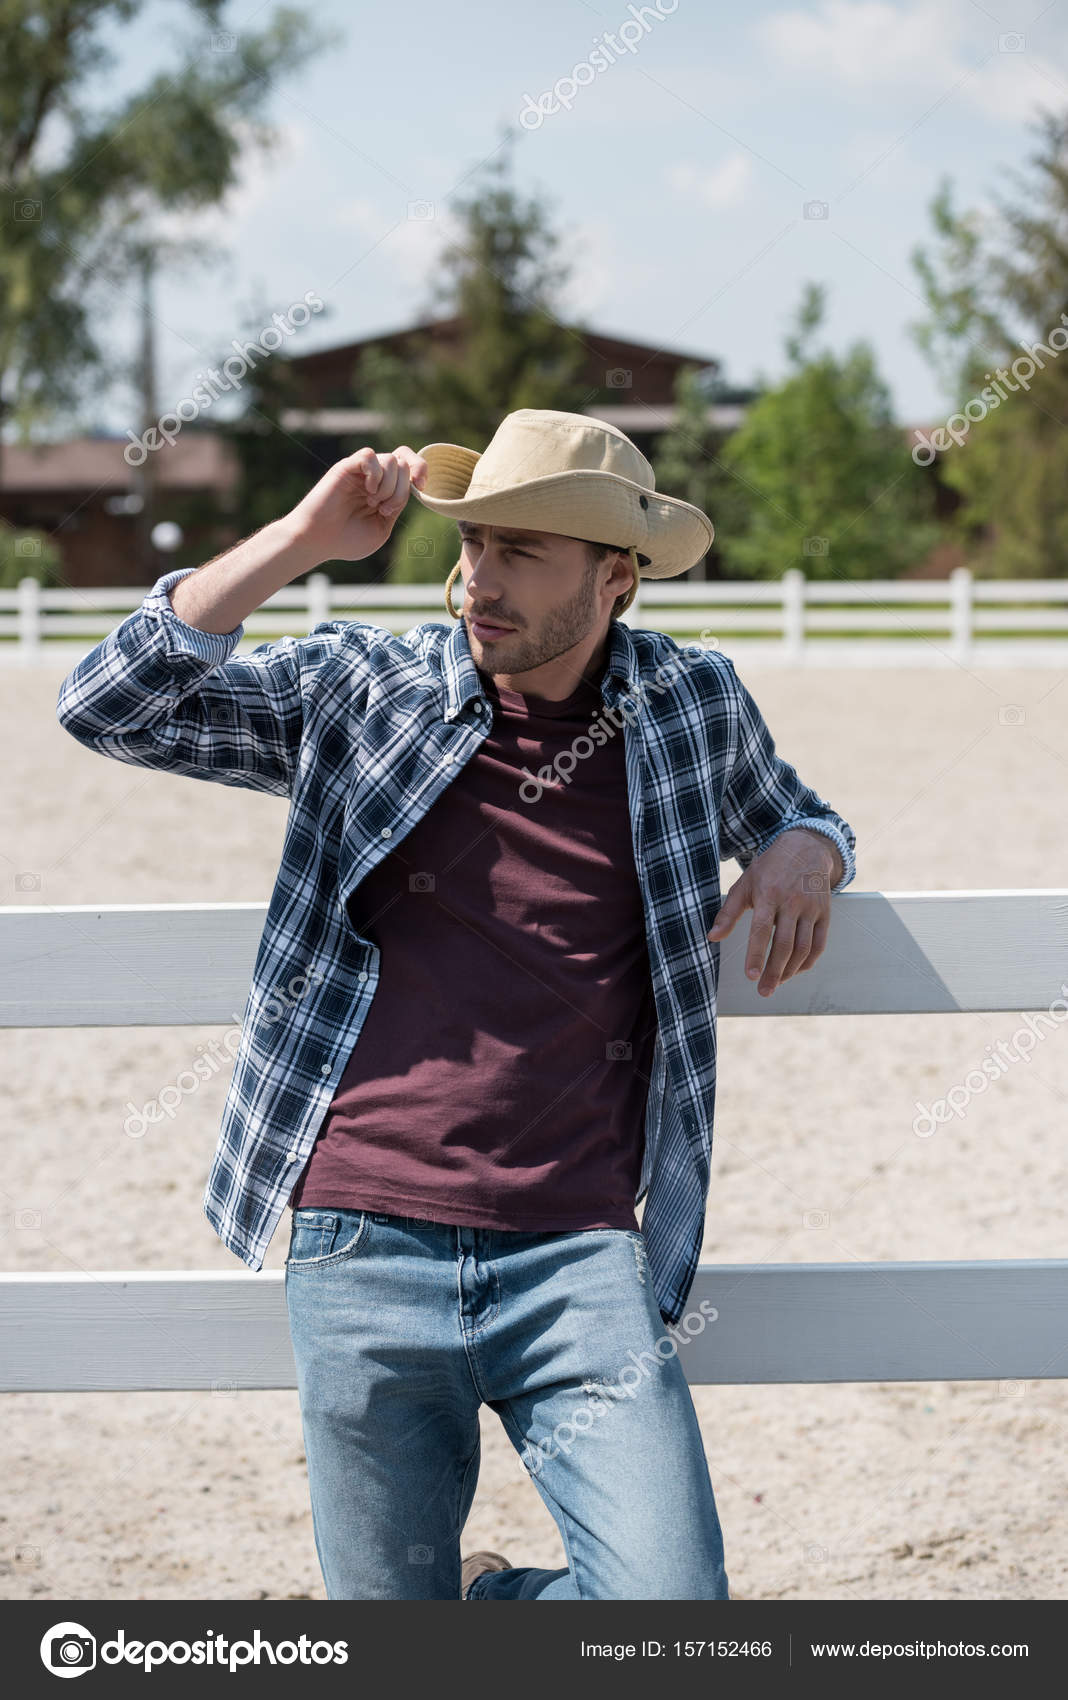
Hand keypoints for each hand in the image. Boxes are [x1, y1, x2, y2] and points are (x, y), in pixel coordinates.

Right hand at [285, 446, 428, 562]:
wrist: (318, 541)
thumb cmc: (347, 540)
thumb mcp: (382, 527)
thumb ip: (397, 505)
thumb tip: (408, 484)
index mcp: (384, 490)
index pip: (409, 464)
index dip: (421, 468)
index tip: (421, 486)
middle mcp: (373, 477)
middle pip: (403, 462)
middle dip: (402, 489)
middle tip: (384, 508)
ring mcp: (360, 472)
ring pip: (390, 459)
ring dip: (389, 486)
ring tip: (373, 503)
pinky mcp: (346, 467)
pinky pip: (369, 455)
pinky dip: (375, 473)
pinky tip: (368, 490)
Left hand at [706, 829, 838, 996]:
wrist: (805, 848)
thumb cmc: (769, 869)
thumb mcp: (744, 884)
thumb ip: (728, 913)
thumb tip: (712, 937)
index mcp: (769, 894)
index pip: (762, 930)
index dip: (756, 955)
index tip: (751, 976)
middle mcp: (792, 902)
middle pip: (784, 944)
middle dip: (774, 972)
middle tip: (764, 991)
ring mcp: (811, 908)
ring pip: (803, 948)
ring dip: (790, 970)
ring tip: (776, 983)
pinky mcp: (825, 913)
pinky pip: (819, 944)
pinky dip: (808, 962)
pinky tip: (795, 971)